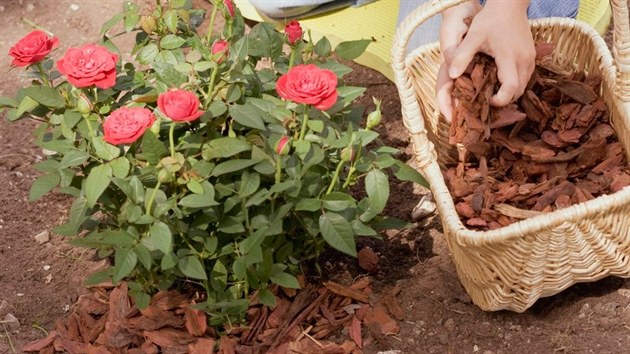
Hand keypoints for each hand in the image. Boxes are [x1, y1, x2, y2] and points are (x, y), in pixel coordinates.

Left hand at [437, 0, 535, 121]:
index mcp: (510, 57)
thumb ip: (462, 56)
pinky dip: (515, 83)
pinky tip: (501, 80)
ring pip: (524, 85)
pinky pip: (526, 76)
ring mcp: (530, 58)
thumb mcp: (473, 37)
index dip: (500, 100)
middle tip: (488, 99)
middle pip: (519, 91)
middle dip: (505, 99)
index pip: (511, 88)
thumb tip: (452, 75)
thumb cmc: (490, 19)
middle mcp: (524, 60)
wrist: (509, 4)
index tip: (488, 101)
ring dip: (511, 92)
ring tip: (493, 92)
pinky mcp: (531, 55)